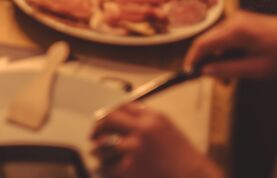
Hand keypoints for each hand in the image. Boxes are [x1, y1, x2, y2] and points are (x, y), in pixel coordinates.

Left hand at [91, 104, 219, 177]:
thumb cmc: (182, 157)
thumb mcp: (166, 127)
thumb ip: (144, 117)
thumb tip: (122, 113)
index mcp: (150, 118)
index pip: (119, 107)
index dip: (107, 113)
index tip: (102, 119)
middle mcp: (141, 131)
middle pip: (107, 121)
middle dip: (97, 129)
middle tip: (93, 136)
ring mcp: (134, 150)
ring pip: (103, 146)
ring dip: (99, 151)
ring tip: (100, 155)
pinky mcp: (130, 170)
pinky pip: (106, 167)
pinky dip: (103, 168)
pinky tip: (106, 168)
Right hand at [183, 10, 276, 79]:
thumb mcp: (258, 68)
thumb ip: (229, 69)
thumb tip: (205, 72)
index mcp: (235, 30)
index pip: (203, 42)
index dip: (192, 58)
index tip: (188, 73)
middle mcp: (234, 20)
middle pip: (209, 41)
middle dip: (207, 62)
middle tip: (215, 81)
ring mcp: (240, 20)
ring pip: (218, 40)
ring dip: (219, 59)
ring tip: (229, 78)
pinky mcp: (246, 23)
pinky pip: (228, 38)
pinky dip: (228, 52)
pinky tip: (237, 66)